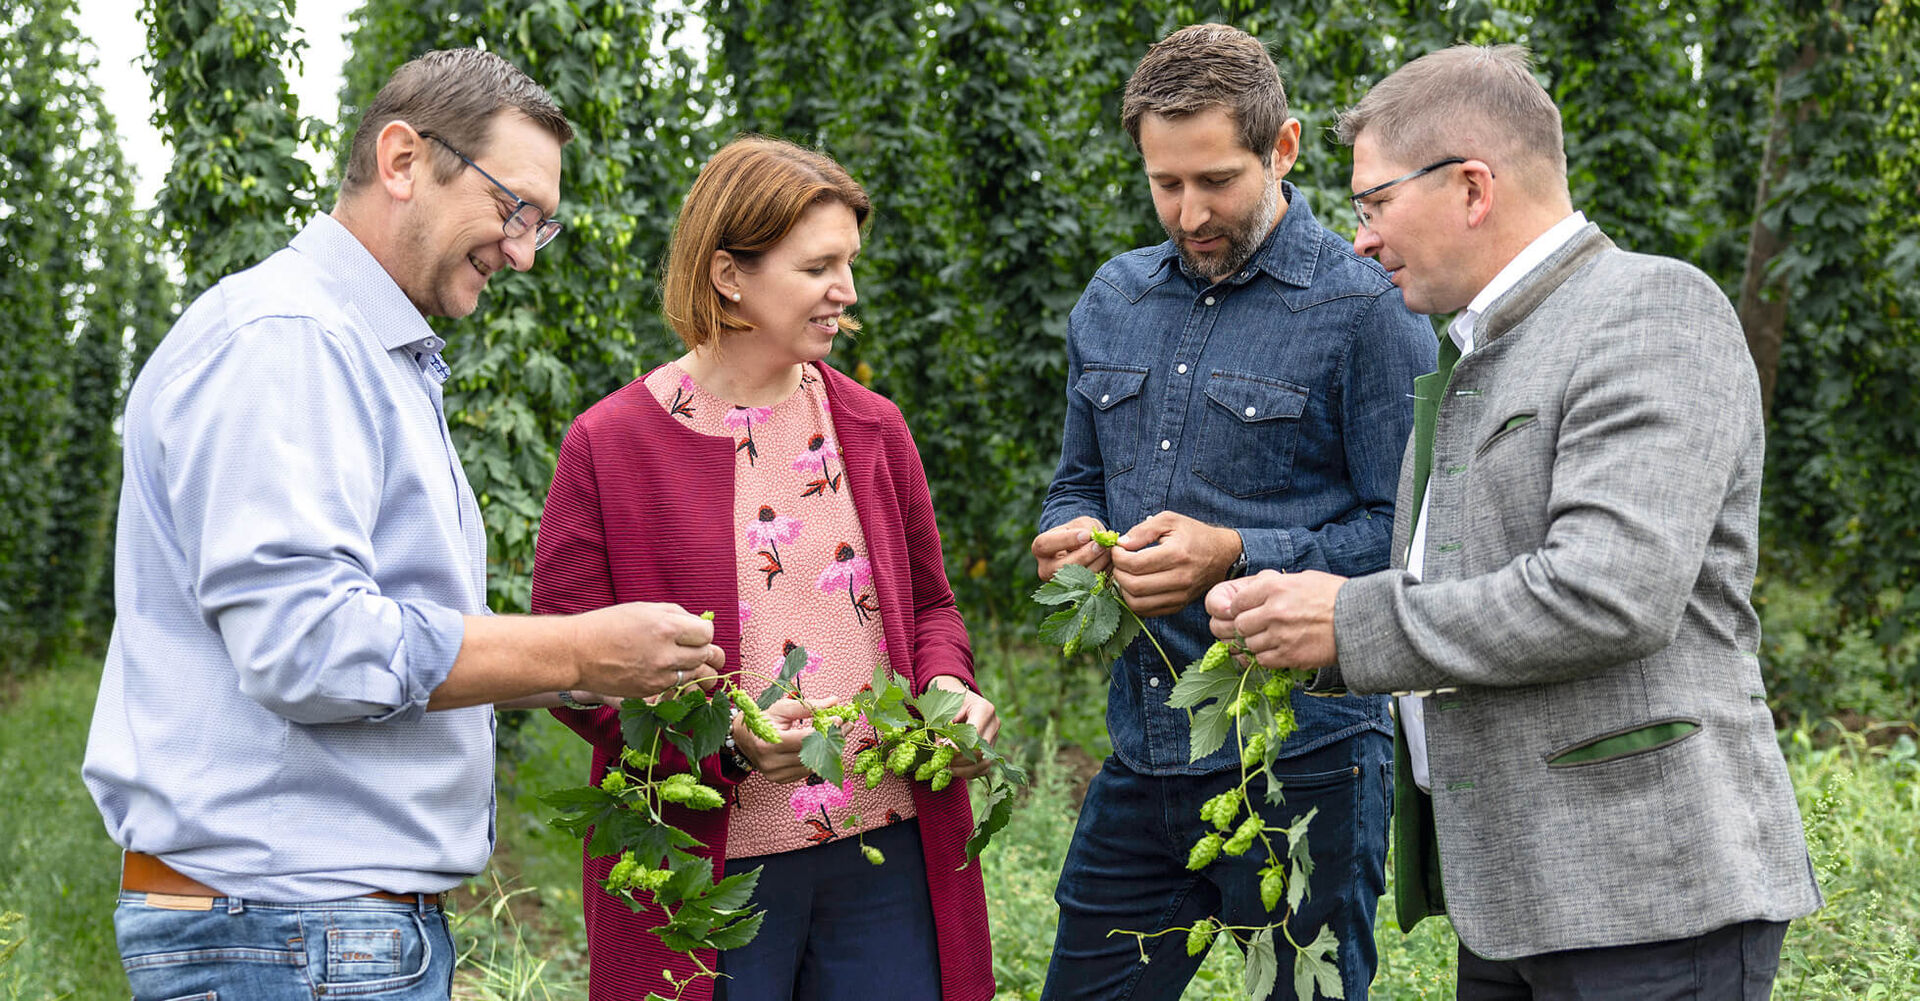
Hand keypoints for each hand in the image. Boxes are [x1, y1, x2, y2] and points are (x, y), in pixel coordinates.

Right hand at [571, 601, 724, 698]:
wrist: (576, 653)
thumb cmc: (608, 625)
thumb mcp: (644, 608)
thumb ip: (676, 615)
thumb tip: (699, 624)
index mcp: (667, 627)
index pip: (707, 633)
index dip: (702, 631)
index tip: (694, 631)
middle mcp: (666, 654)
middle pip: (706, 655)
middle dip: (702, 650)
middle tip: (692, 647)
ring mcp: (659, 676)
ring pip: (694, 675)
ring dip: (692, 667)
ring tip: (682, 660)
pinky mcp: (650, 692)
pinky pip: (675, 686)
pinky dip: (673, 679)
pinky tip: (660, 669)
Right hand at [736, 696, 838, 782]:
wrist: (742, 738)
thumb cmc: (762, 719)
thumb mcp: (782, 708)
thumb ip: (808, 706)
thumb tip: (834, 702)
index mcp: (769, 743)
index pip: (805, 739)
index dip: (825, 730)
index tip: (840, 719)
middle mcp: (772, 762)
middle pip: (812, 753)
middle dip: (832, 739)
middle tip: (847, 726)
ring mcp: (776, 774)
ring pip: (812, 764)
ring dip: (829, 750)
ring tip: (839, 734)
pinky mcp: (781, 780)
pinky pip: (806, 771)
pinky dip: (818, 759)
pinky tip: (826, 746)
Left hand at [927, 675, 999, 780]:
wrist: (957, 697)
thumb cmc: (948, 701)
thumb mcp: (943, 711)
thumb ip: (942, 730)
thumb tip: (940, 751)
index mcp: (984, 709)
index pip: (975, 735)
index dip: (959, 748)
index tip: (943, 754)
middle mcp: (994, 723)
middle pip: (981, 751)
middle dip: (960, 761)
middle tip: (941, 764)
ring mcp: (995, 736)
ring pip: (985, 762)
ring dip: (964, 770)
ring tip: (946, 770)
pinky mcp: (992, 747)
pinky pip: (984, 766)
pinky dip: (970, 772)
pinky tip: (955, 771)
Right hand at [1032, 516, 1111, 580]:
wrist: (1084, 548)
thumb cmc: (1079, 532)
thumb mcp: (1079, 524)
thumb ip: (1084, 528)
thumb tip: (1090, 538)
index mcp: (1040, 548)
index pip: (1046, 544)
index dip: (1066, 540)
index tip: (1086, 535)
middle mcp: (1046, 569)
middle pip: (1061, 566)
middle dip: (1084, 556)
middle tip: (1099, 546)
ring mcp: (1059, 583)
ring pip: (1078, 578)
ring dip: (1097, 564)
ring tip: (1108, 551)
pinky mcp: (1076, 592)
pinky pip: (1091, 585)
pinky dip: (1103, 572)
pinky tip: (1109, 561)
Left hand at [1109, 511, 1241, 617]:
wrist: (1222, 555)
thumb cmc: (1194, 535)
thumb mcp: (1170, 520)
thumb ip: (1143, 530)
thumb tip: (1122, 544)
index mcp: (1176, 554)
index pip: (1135, 564)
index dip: (1118, 557)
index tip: (1117, 550)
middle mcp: (1180, 578)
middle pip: (1134, 586)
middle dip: (1118, 573)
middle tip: (1118, 563)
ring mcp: (1180, 595)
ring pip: (1138, 603)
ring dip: (1124, 590)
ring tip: (1125, 575)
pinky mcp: (1179, 605)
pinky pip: (1148, 611)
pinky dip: (1135, 601)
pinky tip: (1135, 586)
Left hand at [1204, 569, 1344, 670]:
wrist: (1359, 621)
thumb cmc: (1334, 597)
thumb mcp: (1302, 578)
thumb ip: (1274, 584)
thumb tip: (1254, 589)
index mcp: (1274, 587)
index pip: (1237, 601)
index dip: (1238, 608)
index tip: (1245, 611)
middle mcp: (1273, 611)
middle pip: (1239, 625)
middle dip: (1244, 627)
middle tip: (1254, 628)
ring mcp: (1280, 635)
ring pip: (1249, 644)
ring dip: (1255, 643)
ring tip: (1270, 639)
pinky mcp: (1289, 656)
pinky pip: (1262, 660)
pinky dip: (1265, 657)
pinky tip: (1277, 650)